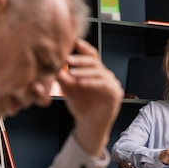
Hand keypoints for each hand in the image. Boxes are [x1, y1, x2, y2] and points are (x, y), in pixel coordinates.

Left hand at [57, 39, 122, 156]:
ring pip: (99, 72)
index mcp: (95, 72)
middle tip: (68, 59)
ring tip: (72, 73)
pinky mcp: (115, 94)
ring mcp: (112, 84)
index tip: (74, 42)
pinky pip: (104, 85)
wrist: (88, 126)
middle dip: (80, 59)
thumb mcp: (68, 89)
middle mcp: (105, 75)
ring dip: (84, 71)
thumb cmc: (81, 107)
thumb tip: (53, 65)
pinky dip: (92, 82)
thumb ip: (63, 77)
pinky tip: (82, 83)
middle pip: (94, 61)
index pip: (91, 55)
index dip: (84, 48)